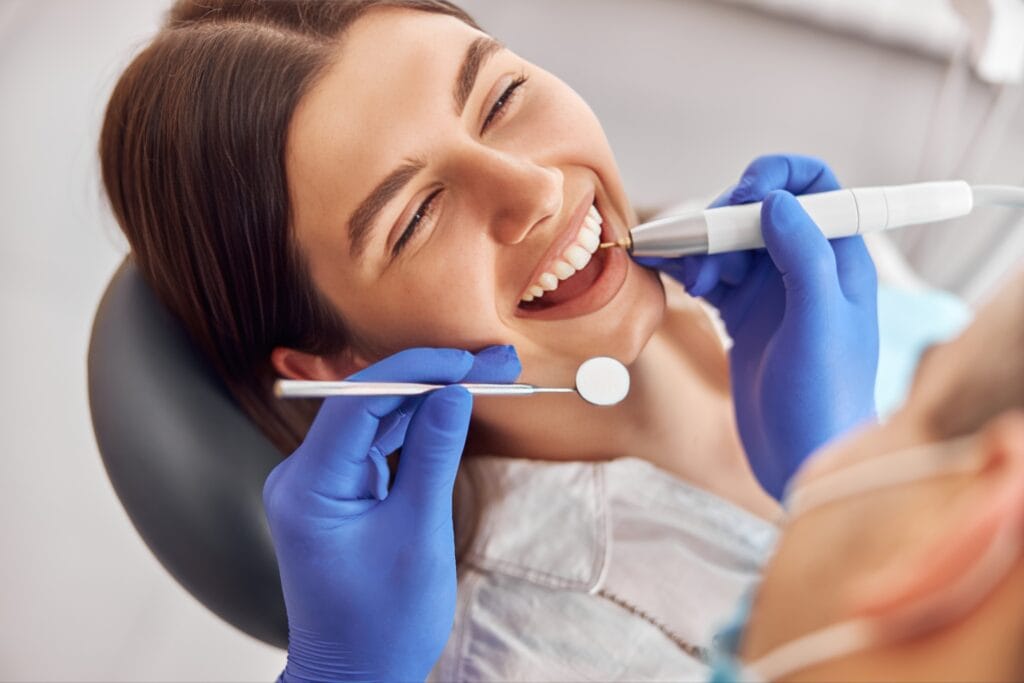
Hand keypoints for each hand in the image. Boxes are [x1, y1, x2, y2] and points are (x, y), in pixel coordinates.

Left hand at [264, 346, 520, 682]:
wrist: (357, 676)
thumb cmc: (383, 624)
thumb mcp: (418, 535)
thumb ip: (433, 455)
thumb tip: (455, 394)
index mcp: (308, 487)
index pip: (358, 400)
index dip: (417, 369)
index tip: (469, 360)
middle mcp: (303, 476)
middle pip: (368, 400)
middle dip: (434, 377)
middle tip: (496, 361)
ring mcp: (319, 482)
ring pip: (377, 416)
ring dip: (432, 395)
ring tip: (490, 376)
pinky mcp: (338, 490)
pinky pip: (377, 442)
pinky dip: (418, 425)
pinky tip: (456, 407)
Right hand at [638, 155, 877, 498]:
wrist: (801, 460)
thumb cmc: (825, 398)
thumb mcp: (820, 323)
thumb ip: (803, 256)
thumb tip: (776, 200)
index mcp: (839, 261)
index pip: (817, 187)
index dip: (778, 177)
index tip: (742, 195)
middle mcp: (805, 269)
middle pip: (760, 212)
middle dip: (726, 222)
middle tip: (703, 253)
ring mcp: (772, 294)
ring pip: (731, 244)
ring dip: (704, 251)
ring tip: (693, 283)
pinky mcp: (743, 318)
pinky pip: (712, 276)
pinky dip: (690, 271)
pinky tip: (673, 278)